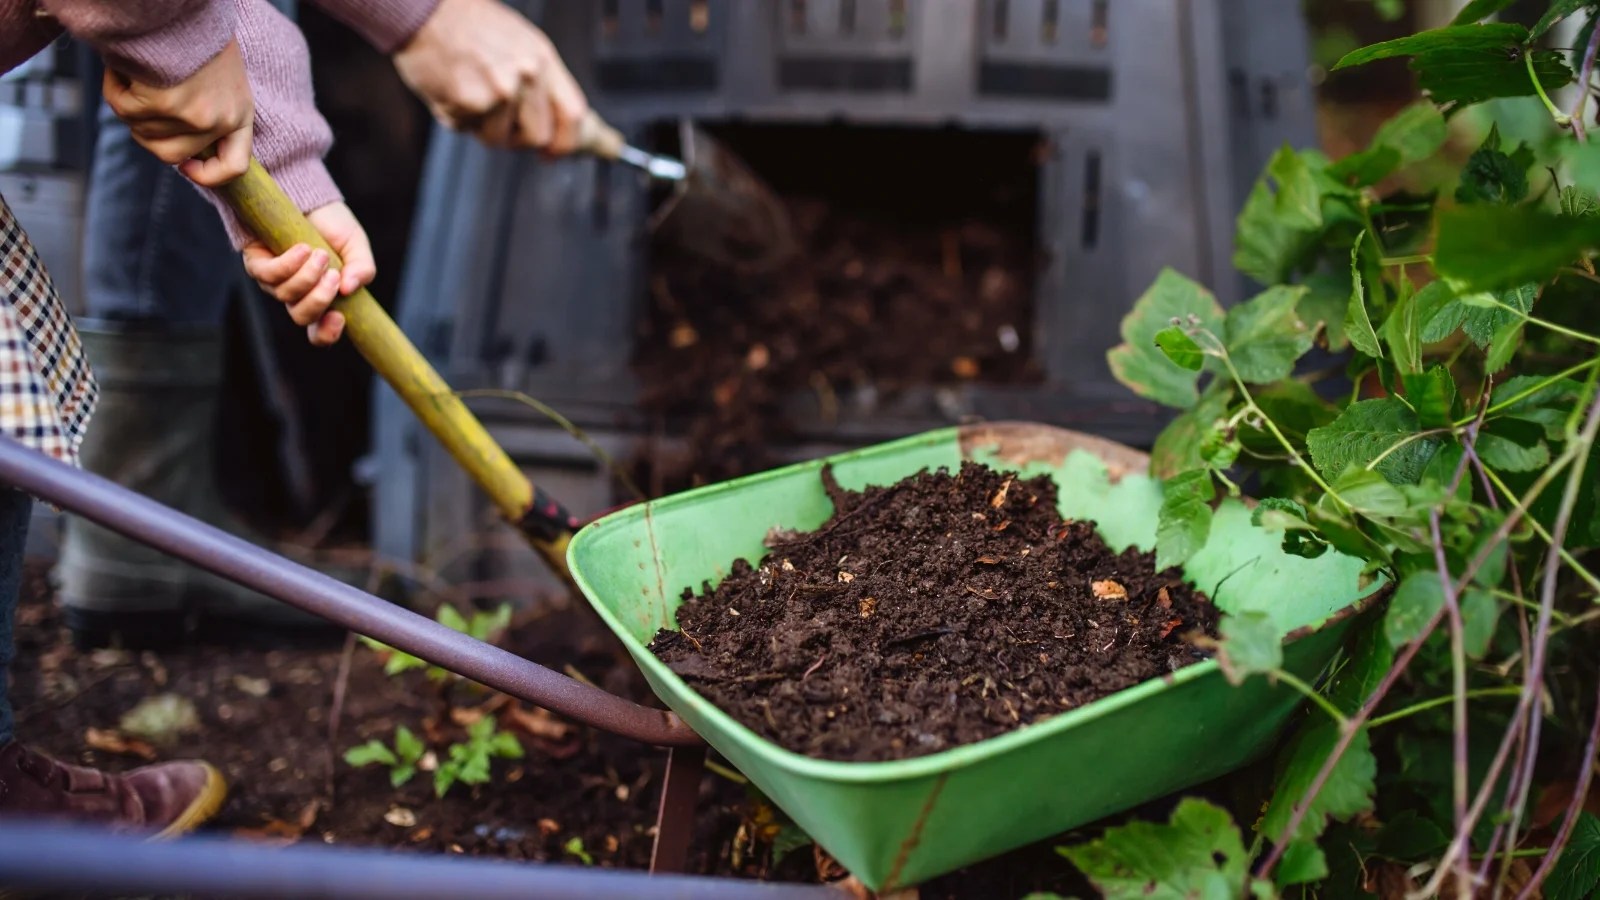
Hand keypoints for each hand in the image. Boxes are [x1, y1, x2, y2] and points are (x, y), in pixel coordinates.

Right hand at [101, 39, 253, 186]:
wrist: (182, 7)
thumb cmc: (196, 34)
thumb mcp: (219, 77)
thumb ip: (207, 109)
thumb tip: (179, 150)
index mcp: (240, 113)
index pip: (234, 165)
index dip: (207, 174)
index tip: (185, 165)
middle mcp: (219, 119)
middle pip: (172, 155)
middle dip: (148, 133)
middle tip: (140, 100)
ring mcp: (192, 116)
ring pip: (143, 132)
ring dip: (130, 105)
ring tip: (138, 72)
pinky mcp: (163, 104)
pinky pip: (123, 108)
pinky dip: (116, 87)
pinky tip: (125, 64)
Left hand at [240, 204, 375, 346]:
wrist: (307, 196)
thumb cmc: (331, 225)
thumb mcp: (356, 246)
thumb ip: (362, 269)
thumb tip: (350, 288)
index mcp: (322, 297)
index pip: (320, 331)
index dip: (327, 334)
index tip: (339, 318)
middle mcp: (296, 295)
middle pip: (302, 317)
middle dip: (319, 300)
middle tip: (333, 275)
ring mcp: (274, 282)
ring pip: (286, 296)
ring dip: (306, 276)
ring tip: (319, 253)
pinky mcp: (257, 264)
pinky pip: (269, 275)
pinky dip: (288, 264)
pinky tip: (302, 249)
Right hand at [392, 0, 587, 153]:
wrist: (423, 9)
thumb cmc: (466, 24)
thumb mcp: (517, 42)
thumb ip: (537, 81)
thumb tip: (551, 122)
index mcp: (542, 58)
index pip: (573, 114)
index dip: (565, 142)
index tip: (552, 153)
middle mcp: (527, 74)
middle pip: (537, 137)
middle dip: (515, 138)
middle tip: (494, 121)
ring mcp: (500, 89)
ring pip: (498, 139)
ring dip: (479, 126)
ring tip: (465, 90)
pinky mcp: (471, 101)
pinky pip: (466, 128)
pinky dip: (454, 116)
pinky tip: (447, 86)